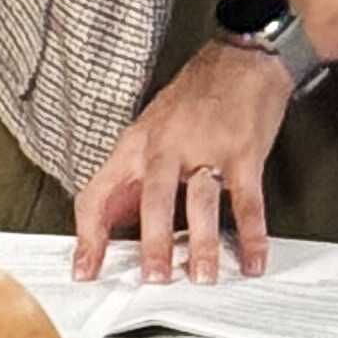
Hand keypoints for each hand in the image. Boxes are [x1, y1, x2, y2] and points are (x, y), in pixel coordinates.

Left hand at [71, 40, 291, 282]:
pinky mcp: (243, 153)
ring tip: (201, 276)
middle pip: (152, 200)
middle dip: (152, 244)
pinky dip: (251, 234)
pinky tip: (252, 259)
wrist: (242, 58)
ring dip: (201, 244)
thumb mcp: (152, 129)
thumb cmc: (196, 96)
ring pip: (198, 203)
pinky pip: (246, 201)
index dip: (89, 235)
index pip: (99, 193)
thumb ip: (135, 174)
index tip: (86, 268)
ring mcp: (206, 149)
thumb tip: (115, 220)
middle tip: (152, 279)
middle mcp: (166, 147)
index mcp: (136, 144)